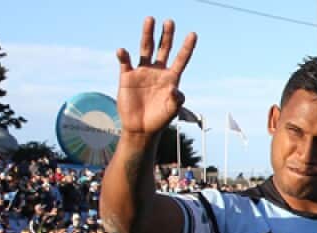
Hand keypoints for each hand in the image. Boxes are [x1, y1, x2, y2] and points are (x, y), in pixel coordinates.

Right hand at [115, 18, 196, 136]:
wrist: (141, 129)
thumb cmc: (160, 119)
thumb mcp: (172, 110)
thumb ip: (176, 99)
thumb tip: (174, 88)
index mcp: (171, 78)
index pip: (181, 59)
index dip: (187, 47)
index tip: (193, 34)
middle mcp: (157, 71)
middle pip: (163, 48)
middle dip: (167, 35)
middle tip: (170, 21)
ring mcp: (142, 72)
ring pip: (146, 48)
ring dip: (147, 34)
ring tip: (150, 19)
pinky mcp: (127, 77)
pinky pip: (125, 62)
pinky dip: (123, 55)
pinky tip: (122, 51)